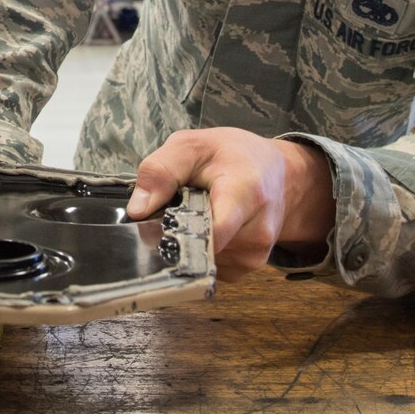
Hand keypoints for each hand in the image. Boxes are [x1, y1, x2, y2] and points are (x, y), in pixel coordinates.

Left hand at [124, 128, 334, 282]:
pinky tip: (207, 228)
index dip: (176, 231)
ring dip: (189, 240)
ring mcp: (255, 254)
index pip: (213, 232)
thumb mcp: (192, 145)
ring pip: (201, 259)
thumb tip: (137, 210)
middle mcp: (258, 231)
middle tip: (177, 208)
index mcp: (246, 193)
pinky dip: (200, 249)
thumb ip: (162, 171)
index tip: (156, 221)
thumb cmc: (234, 156)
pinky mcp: (249, 267)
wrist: (277, 174)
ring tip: (197, 213)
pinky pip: (210, 266)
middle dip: (178, 232)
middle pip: (199, 248)